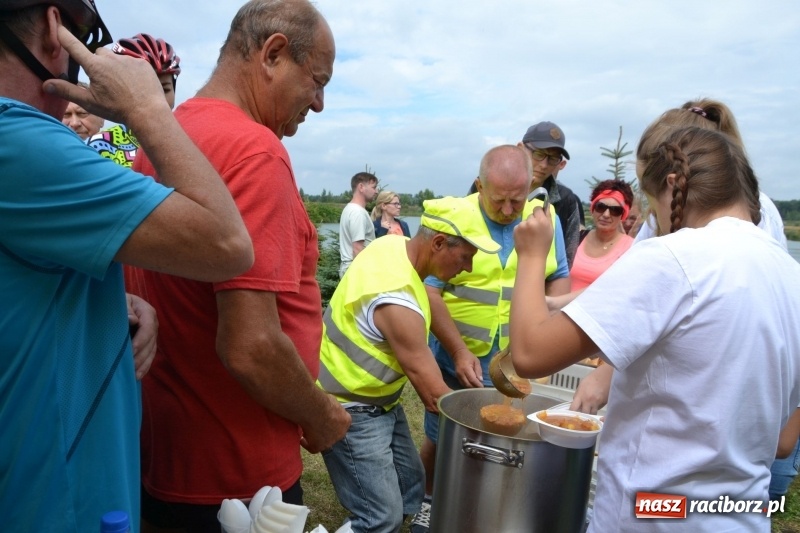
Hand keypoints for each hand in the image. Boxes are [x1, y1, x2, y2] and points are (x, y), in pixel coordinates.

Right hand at [43, 26, 171, 127]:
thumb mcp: (90, 102)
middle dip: (97, 63)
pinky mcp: (142, 63)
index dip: (65, 37)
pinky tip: (135, 85)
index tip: (60, 29)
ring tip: (122, 86)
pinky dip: (131, 71)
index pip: (75, 47)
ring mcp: (128, 59)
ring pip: (116, 59)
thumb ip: (67, 91)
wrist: (148, 112)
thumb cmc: (117, 109)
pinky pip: (132, 62)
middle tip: (104, 81)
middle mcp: (110, 58)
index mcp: (95, 67)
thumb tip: (46, 84)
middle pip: (98, 54)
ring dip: (115, 67)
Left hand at [126, 293, 157, 379]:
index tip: (132, 350)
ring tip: (134, 375)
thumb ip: (126, 308)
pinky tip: (137, 376)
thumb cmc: (117, 301)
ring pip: (151, 351)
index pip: (148, 327)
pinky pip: (149, 356)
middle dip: (141, 355)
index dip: (141, 340)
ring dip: (143, 364)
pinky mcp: (147, 344)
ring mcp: (151, 335)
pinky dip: (144, 366)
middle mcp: (153, 324)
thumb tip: (132, 320)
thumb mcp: (120, 300)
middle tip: (130, 367)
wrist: (118, 303)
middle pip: (151, 342)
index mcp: (147, 312)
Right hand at [299, 395, 351, 453]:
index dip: (333, 421)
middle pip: (334, 434)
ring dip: (317, 438)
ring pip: (324, 442)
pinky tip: (301, 439)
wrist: (315, 411)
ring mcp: (330, 442)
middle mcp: (340, 433)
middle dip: (327, 431)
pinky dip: (306, 444)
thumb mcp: (332, 401)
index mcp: (346, 421)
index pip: (341, 423)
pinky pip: (312, 448)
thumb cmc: (323, 402)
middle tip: (317, 426)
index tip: (325, 419)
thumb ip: (332, 407)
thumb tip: (328, 406)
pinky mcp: (318, 447)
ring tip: (307, 432)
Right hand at [453, 348, 483, 387]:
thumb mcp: (476, 361)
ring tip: (478, 388)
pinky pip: (463, 384)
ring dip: (472, 388)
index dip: (478, 385)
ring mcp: (458, 376)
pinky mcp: (457, 377)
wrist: (458, 353)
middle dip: (475, 388)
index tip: (483, 388)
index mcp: (466, 369)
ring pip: (465, 386)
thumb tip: (481, 380)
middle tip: (481, 389)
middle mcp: (461, 374)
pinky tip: (473, 386)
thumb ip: (478, 370)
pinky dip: (468, 386)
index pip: (472, 380)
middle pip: (468, 384)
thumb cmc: (468, 356)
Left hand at [513, 206, 553, 258]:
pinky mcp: (515, 229)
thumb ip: (548, 217)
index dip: (538, 213)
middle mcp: (531, 221)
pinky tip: (524, 237)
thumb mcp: (550, 230)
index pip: (537, 208)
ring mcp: (522, 225)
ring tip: (529, 236)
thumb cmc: (544, 245)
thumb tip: (546, 205)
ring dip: (527, 225)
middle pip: (531, 215)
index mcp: (542, 221)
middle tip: (535, 230)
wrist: (531, 256)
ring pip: (525, 221)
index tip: (539, 219)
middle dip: (533, 220)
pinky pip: (519, 226)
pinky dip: (521, 230)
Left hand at [569, 363, 611, 414]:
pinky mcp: (604, 404)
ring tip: (588, 410)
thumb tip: (576, 403)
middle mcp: (588, 401)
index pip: (574, 408)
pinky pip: (598, 409)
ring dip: (590, 413)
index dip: (572, 413)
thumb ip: (578, 395)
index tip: (570, 414)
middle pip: (584, 414)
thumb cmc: (592, 379)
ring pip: (592, 414)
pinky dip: (596, 409)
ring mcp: (597, 403)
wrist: (605, 376)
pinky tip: (595, 405)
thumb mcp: (581, 385)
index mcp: (581, 395)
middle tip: (580, 413)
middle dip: (582, 415)